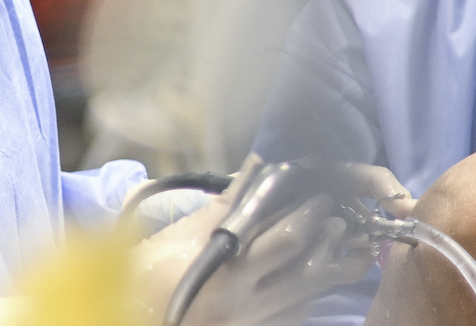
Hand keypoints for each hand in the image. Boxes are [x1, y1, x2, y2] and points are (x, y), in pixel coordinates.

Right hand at [131, 166, 398, 325]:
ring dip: (327, 267)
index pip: (285, 242)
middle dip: (327, 240)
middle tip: (336, 216)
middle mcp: (248, 306)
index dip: (308, 215)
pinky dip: (308, 291)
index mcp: (229, 276)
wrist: (139, 313)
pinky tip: (309, 273)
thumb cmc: (154, 270)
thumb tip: (257, 167)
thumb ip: (228, 203)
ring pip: (309, 296)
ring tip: (334, 241)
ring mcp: (255, 324)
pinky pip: (296, 313)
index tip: (320, 196)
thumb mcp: (185, 233)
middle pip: (308, 272)